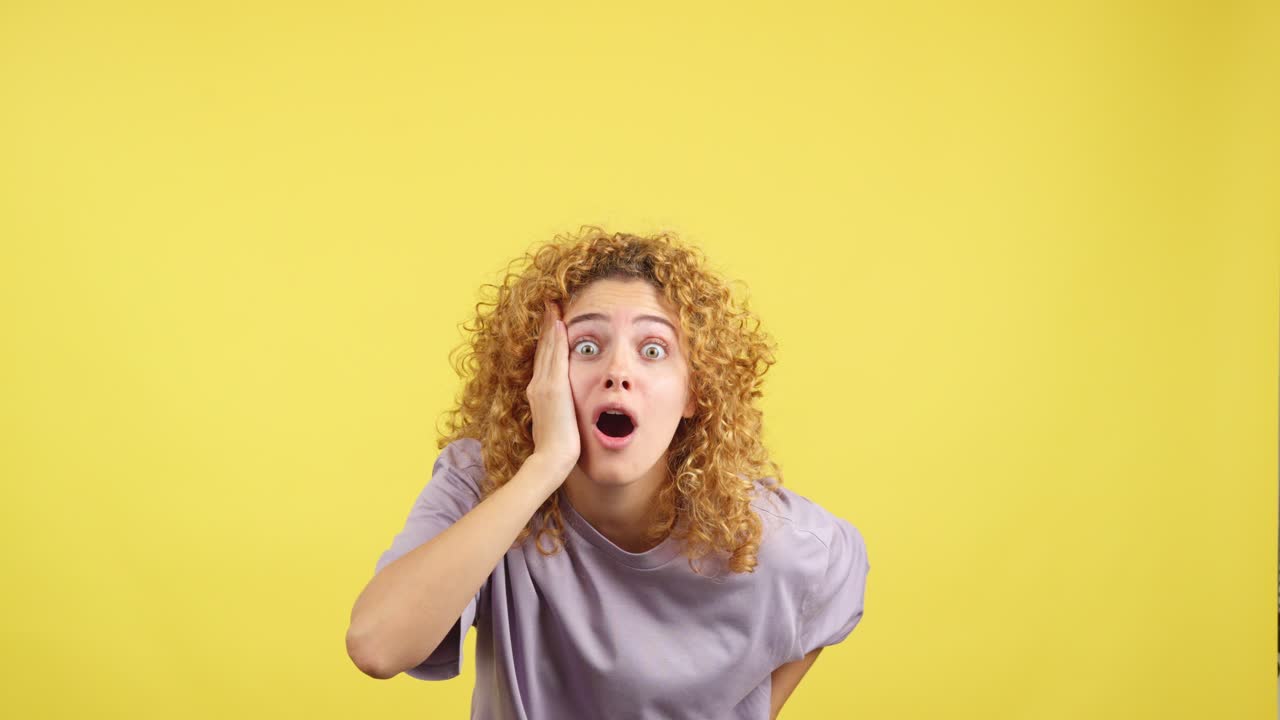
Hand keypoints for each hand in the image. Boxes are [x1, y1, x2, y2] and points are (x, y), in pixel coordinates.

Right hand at [526, 301, 579, 477]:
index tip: (552, 322)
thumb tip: (564, 409)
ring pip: (548, 348)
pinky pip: (555, 356)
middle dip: (547, 326)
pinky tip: (560, 323)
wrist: (551, 460)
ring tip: (553, 305)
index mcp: (538, 393)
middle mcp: (537, 385)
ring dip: (551, 325)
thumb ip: (558, 411)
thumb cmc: (558, 449)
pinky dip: (556, 339)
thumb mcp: (556, 424)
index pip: (544, 360)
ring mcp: (543, 386)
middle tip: (550, 304)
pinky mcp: (553, 388)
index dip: (547, 340)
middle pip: (543, 349)